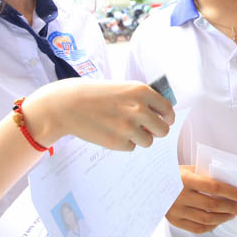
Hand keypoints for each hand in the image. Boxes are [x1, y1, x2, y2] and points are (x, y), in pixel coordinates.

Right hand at [24, 78, 174, 150]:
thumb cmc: (96, 94)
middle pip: (163, 130)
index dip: (167, 118)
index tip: (164, 121)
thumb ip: (141, 100)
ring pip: (148, 141)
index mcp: (142, 91)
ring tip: (122, 128)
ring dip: (139, 138)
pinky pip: (131, 147)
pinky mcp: (118, 142)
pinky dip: (124, 143)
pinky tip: (111, 132)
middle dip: (155, 131)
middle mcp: (139, 109)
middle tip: (145, 128)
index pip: (168, 110)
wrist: (68, 104)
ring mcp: (129, 127)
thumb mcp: (123, 89)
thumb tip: (161, 115)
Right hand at [166, 165, 236, 233]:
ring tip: (232, 215)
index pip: (213, 186)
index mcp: (185, 179)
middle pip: (212, 205)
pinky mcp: (174, 220)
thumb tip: (228, 181)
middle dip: (230, 207)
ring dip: (223, 218)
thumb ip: (204, 174)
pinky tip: (218, 222)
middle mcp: (180, 195)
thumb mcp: (187, 169)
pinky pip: (197, 228)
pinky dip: (211, 226)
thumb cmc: (172, 174)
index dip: (230, 192)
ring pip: (206, 219)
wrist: (149, 184)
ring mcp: (176, 210)